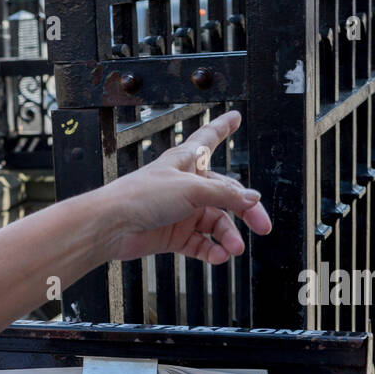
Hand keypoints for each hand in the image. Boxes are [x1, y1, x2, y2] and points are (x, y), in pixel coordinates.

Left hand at [93, 110, 271, 265]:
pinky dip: (211, 251)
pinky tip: (219, 256)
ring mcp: (180, 212)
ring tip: (234, 249)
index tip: (235, 117)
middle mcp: (186, 186)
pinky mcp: (173, 236)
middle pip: (226, 195)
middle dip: (246, 211)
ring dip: (228, 237)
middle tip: (263, 226)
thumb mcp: (191, 189)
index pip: (209, 138)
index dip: (222, 127)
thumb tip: (253, 199)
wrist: (112, 226)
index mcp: (187, 162)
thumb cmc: (141, 196)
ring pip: (215, 224)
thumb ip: (225, 195)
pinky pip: (200, 244)